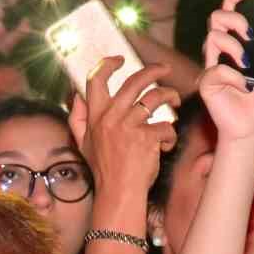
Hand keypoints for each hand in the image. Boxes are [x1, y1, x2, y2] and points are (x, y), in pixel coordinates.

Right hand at [75, 58, 178, 207]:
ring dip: (170, 95)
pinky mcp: (147, 138)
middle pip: (134, 81)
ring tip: (176, 100)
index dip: (108, 64)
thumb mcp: (82, 143)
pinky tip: (166, 145)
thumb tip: (77, 96)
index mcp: (95, 116)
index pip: (96, 80)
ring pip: (156, 98)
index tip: (119, 59)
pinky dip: (170, 136)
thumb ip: (78, 118)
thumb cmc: (104, 170)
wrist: (119, 193)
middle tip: (165, 69)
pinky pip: (166, 126)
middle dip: (154, 70)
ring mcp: (129, 126)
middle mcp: (111, 117)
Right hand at [198, 0, 253, 146]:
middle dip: (233, 17)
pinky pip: (215, 70)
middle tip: (250, 31)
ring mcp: (214, 65)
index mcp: (241, 43)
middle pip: (216, 17)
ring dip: (232, 45)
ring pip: (211, 37)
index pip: (231, 13)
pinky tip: (246, 87)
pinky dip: (234, 77)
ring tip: (247, 62)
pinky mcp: (208, 83)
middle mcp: (224, 51)